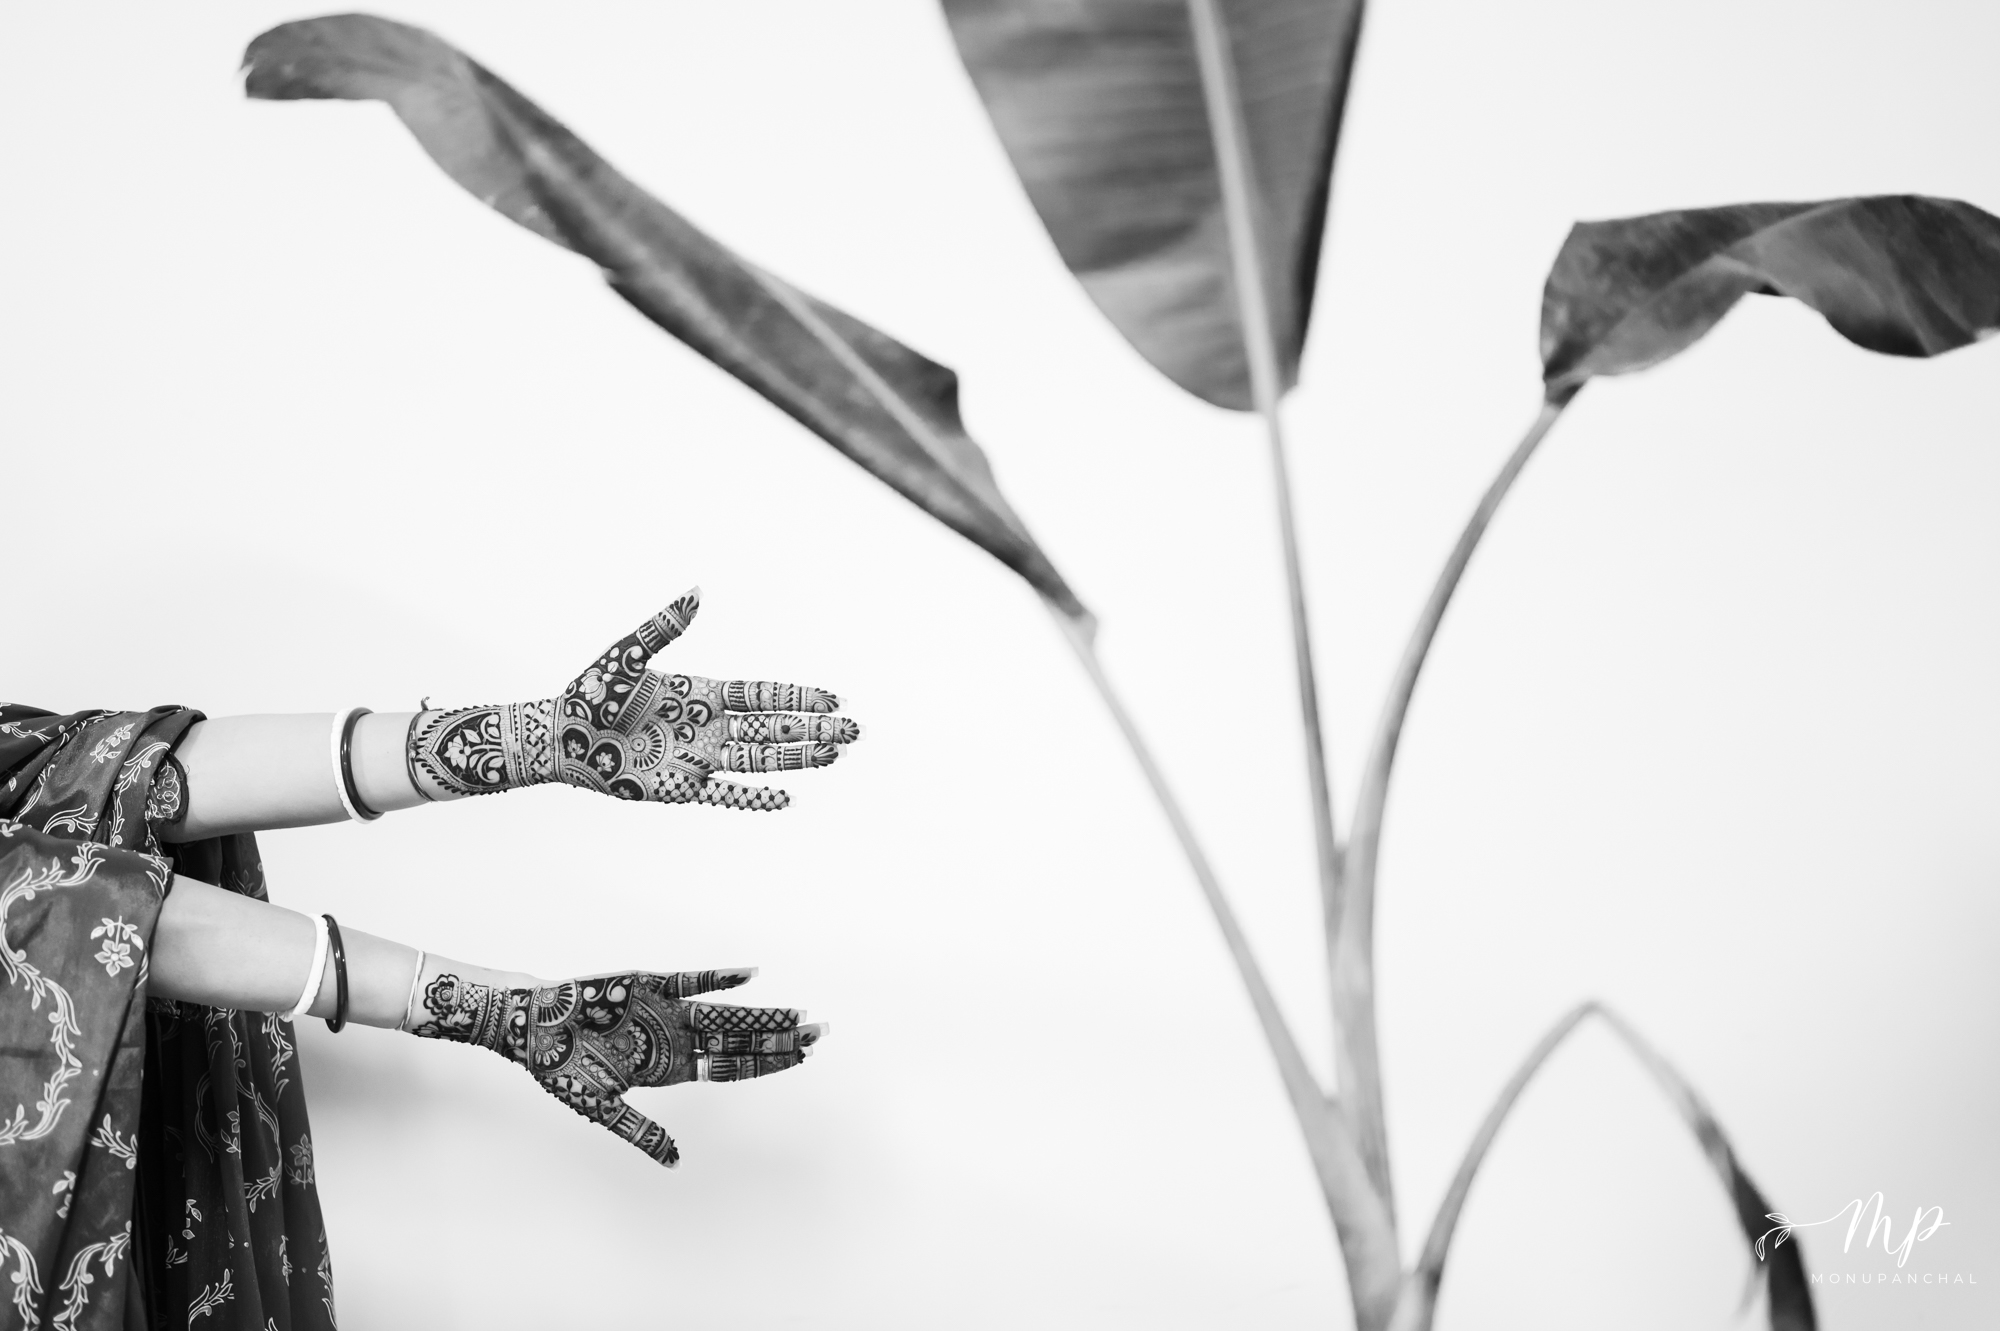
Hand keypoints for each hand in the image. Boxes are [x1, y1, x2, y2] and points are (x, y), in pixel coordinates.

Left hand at [407, 588, 860, 808]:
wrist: (558, 738)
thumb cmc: (590, 692)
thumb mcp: (628, 654)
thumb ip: (664, 626)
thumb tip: (698, 591)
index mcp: (700, 693)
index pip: (760, 696)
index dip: (796, 696)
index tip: (833, 698)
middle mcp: (706, 728)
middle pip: (771, 730)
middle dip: (813, 730)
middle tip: (855, 731)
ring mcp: (696, 759)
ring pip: (758, 760)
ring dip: (797, 759)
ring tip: (836, 756)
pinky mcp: (679, 788)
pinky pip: (724, 795)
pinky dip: (753, 799)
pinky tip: (786, 799)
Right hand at [409, 966, 821, 1165]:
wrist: (530, 1027)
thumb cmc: (561, 1068)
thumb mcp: (601, 1107)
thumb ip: (641, 1131)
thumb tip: (675, 1163)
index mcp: (670, 1069)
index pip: (732, 1067)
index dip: (767, 1064)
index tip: (803, 1059)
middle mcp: (677, 1038)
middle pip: (739, 1040)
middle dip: (779, 1038)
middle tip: (821, 1033)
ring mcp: (665, 1010)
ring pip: (725, 1013)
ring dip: (760, 1014)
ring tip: (798, 1014)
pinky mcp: (649, 983)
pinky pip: (690, 980)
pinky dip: (719, 978)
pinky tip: (751, 976)